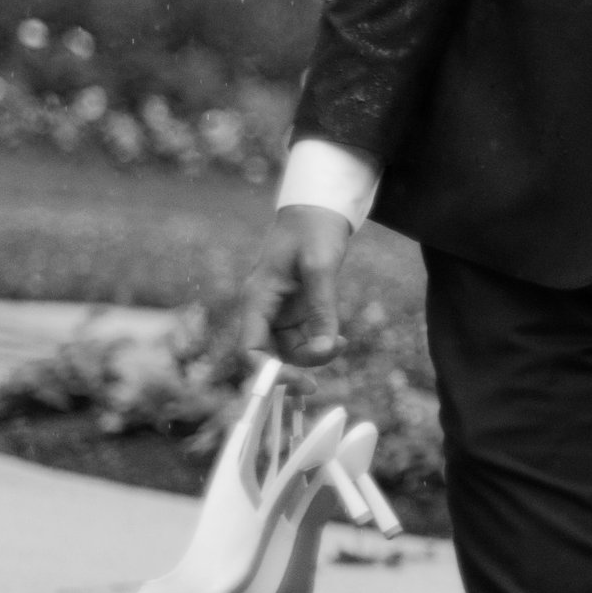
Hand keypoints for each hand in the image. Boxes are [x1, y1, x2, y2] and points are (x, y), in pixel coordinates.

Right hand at [242, 204, 354, 368]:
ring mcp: (279, 311)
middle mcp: (263, 309)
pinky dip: (319, 344)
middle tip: (324, 372)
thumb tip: (324, 349)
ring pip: (289, 350)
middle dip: (297, 366)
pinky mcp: (295, 310)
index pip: (250, 350)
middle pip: (270, 355)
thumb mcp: (320, 266)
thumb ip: (321, 309)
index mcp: (257, 298)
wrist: (319, 210)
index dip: (269, 373)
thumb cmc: (313, 230)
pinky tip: (339, 338)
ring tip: (341, 342)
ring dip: (313, 355)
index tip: (301, 382)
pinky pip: (303, 339)